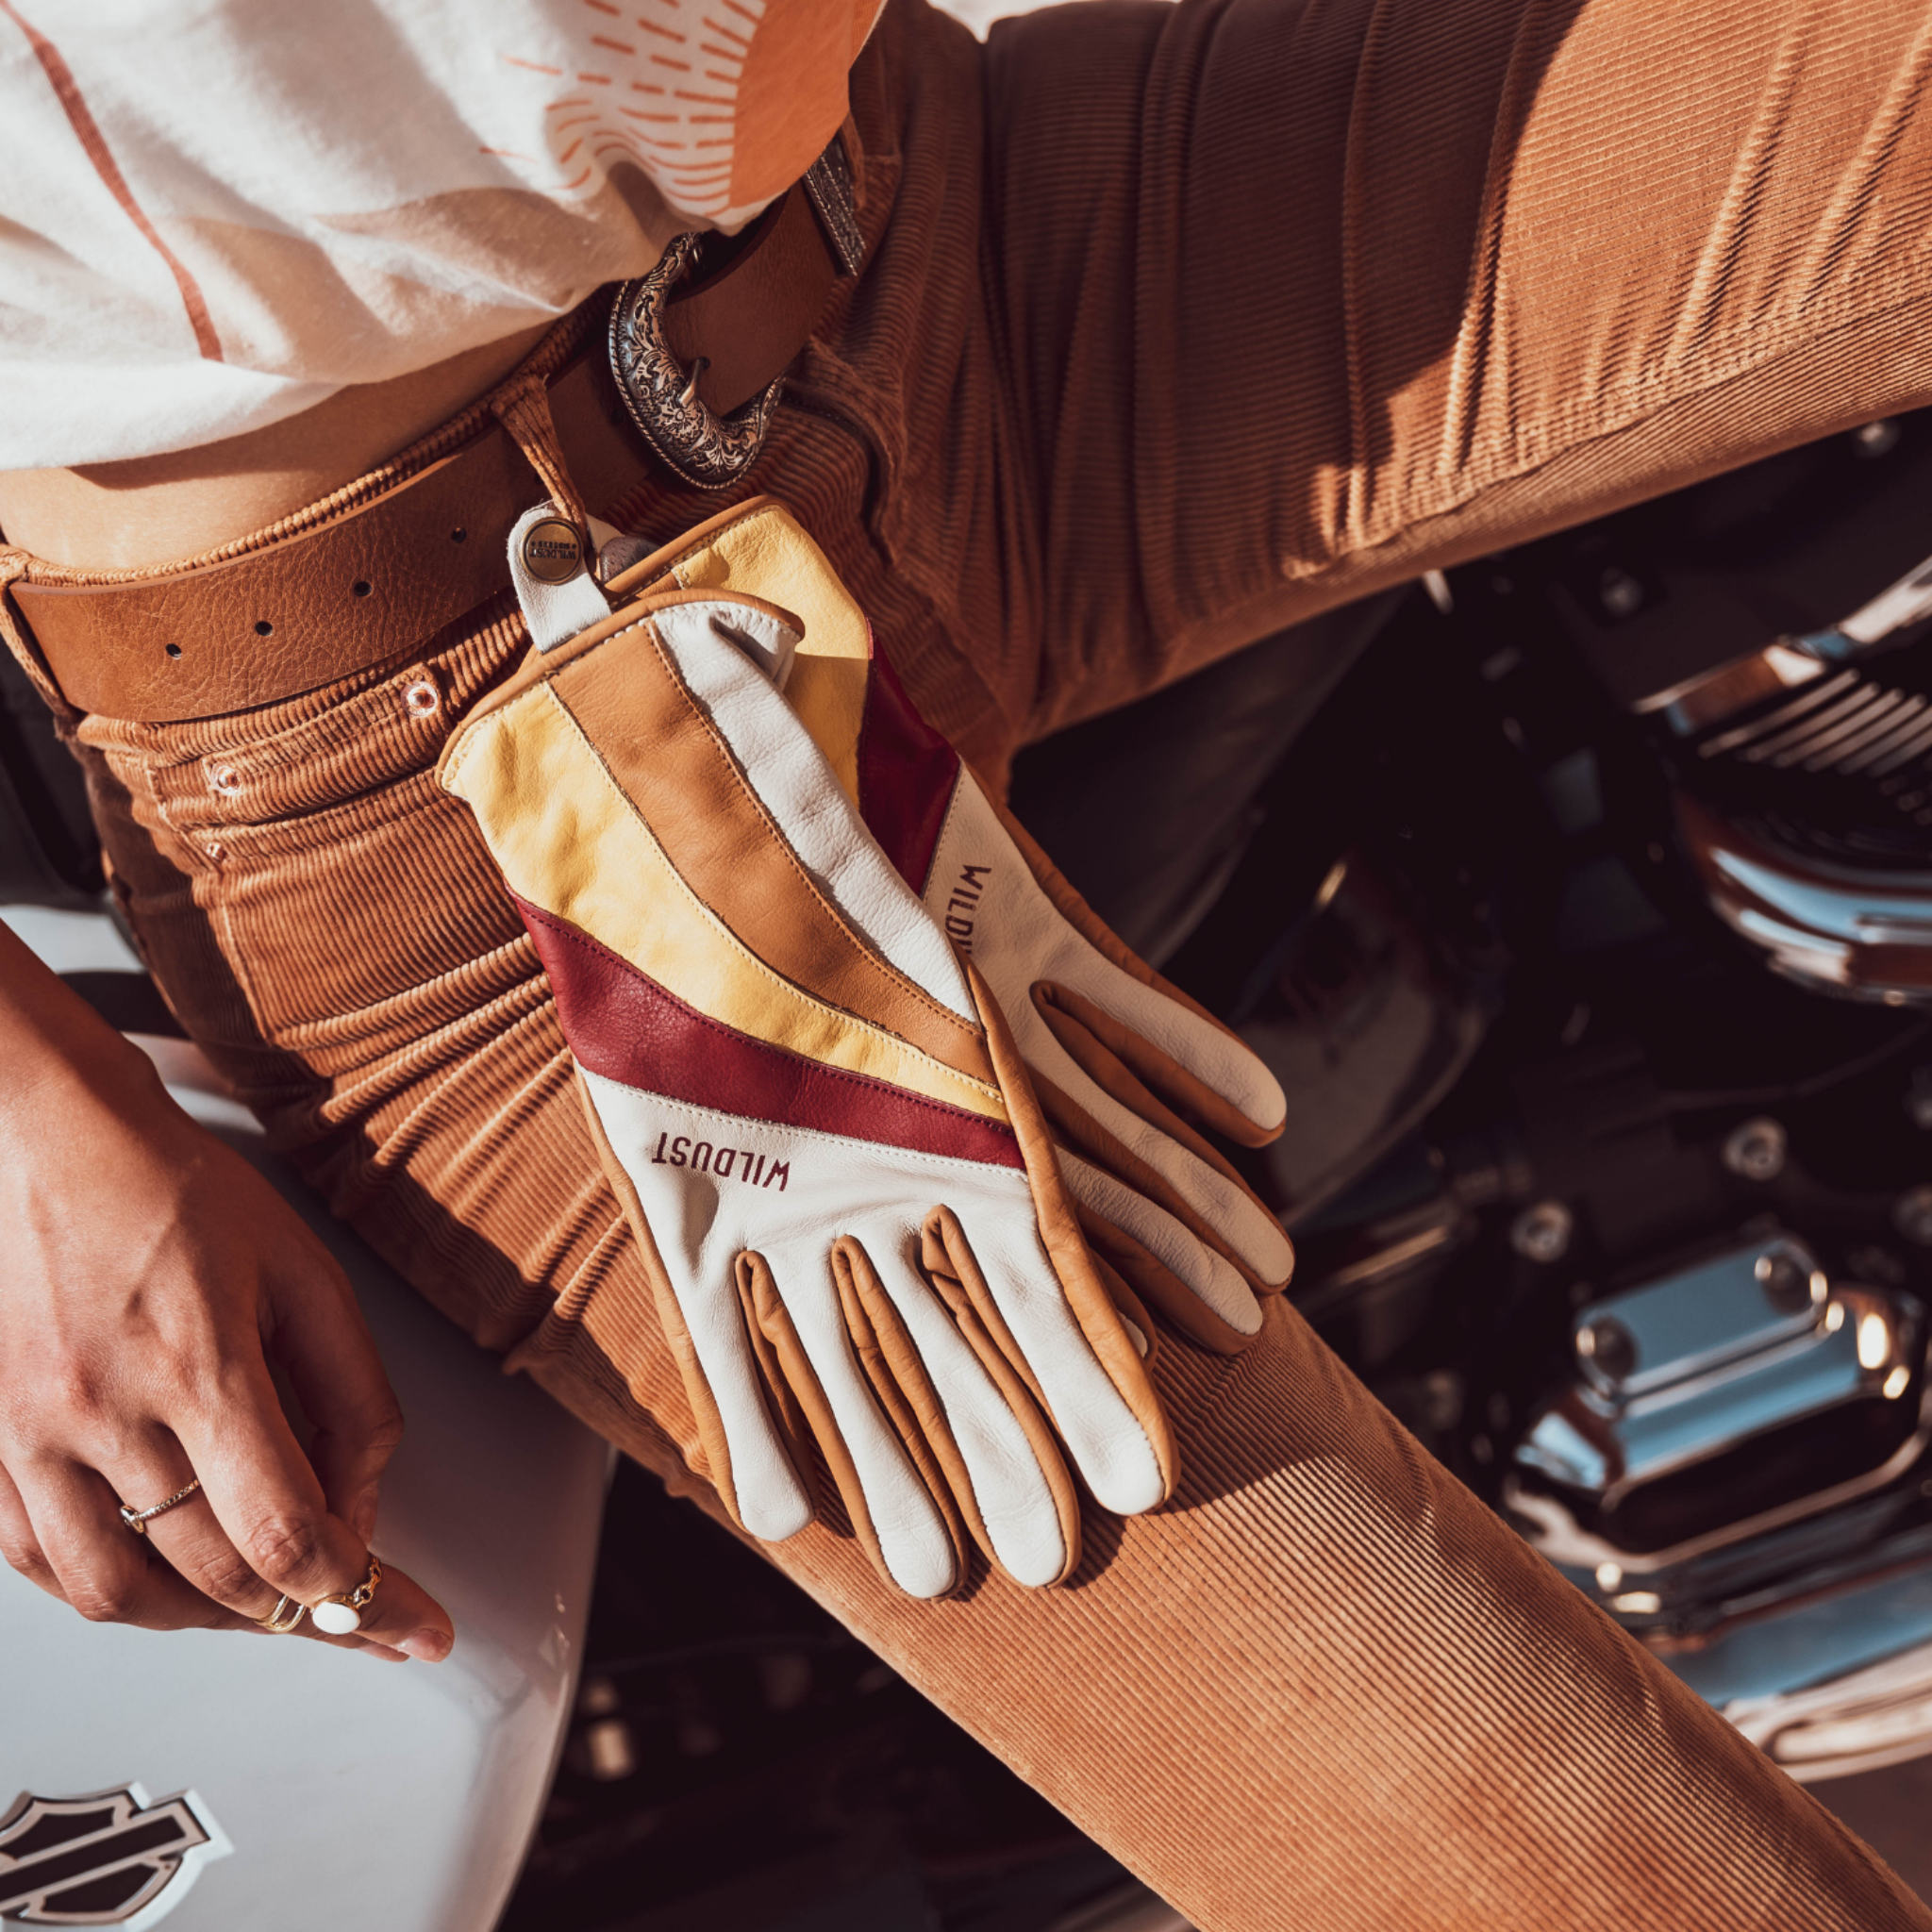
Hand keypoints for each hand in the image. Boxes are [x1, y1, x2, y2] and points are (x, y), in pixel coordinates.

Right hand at [0, 923, 452, 1658]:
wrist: (44, 1141)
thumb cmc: (175, 1190)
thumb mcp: (304, 1270)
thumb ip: (351, 1391)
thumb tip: (366, 1499)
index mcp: (199, 1363)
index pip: (287, 1532)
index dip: (360, 1597)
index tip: (410, 1626)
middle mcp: (105, 1414)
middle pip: (217, 1577)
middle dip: (305, 1615)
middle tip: (357, 1619)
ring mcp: (29, 1437)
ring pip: (122, 1595)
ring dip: (208, 1621)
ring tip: (264, 1605)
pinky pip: (41, 1565)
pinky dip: (113, 1591)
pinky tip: (162, 1580)